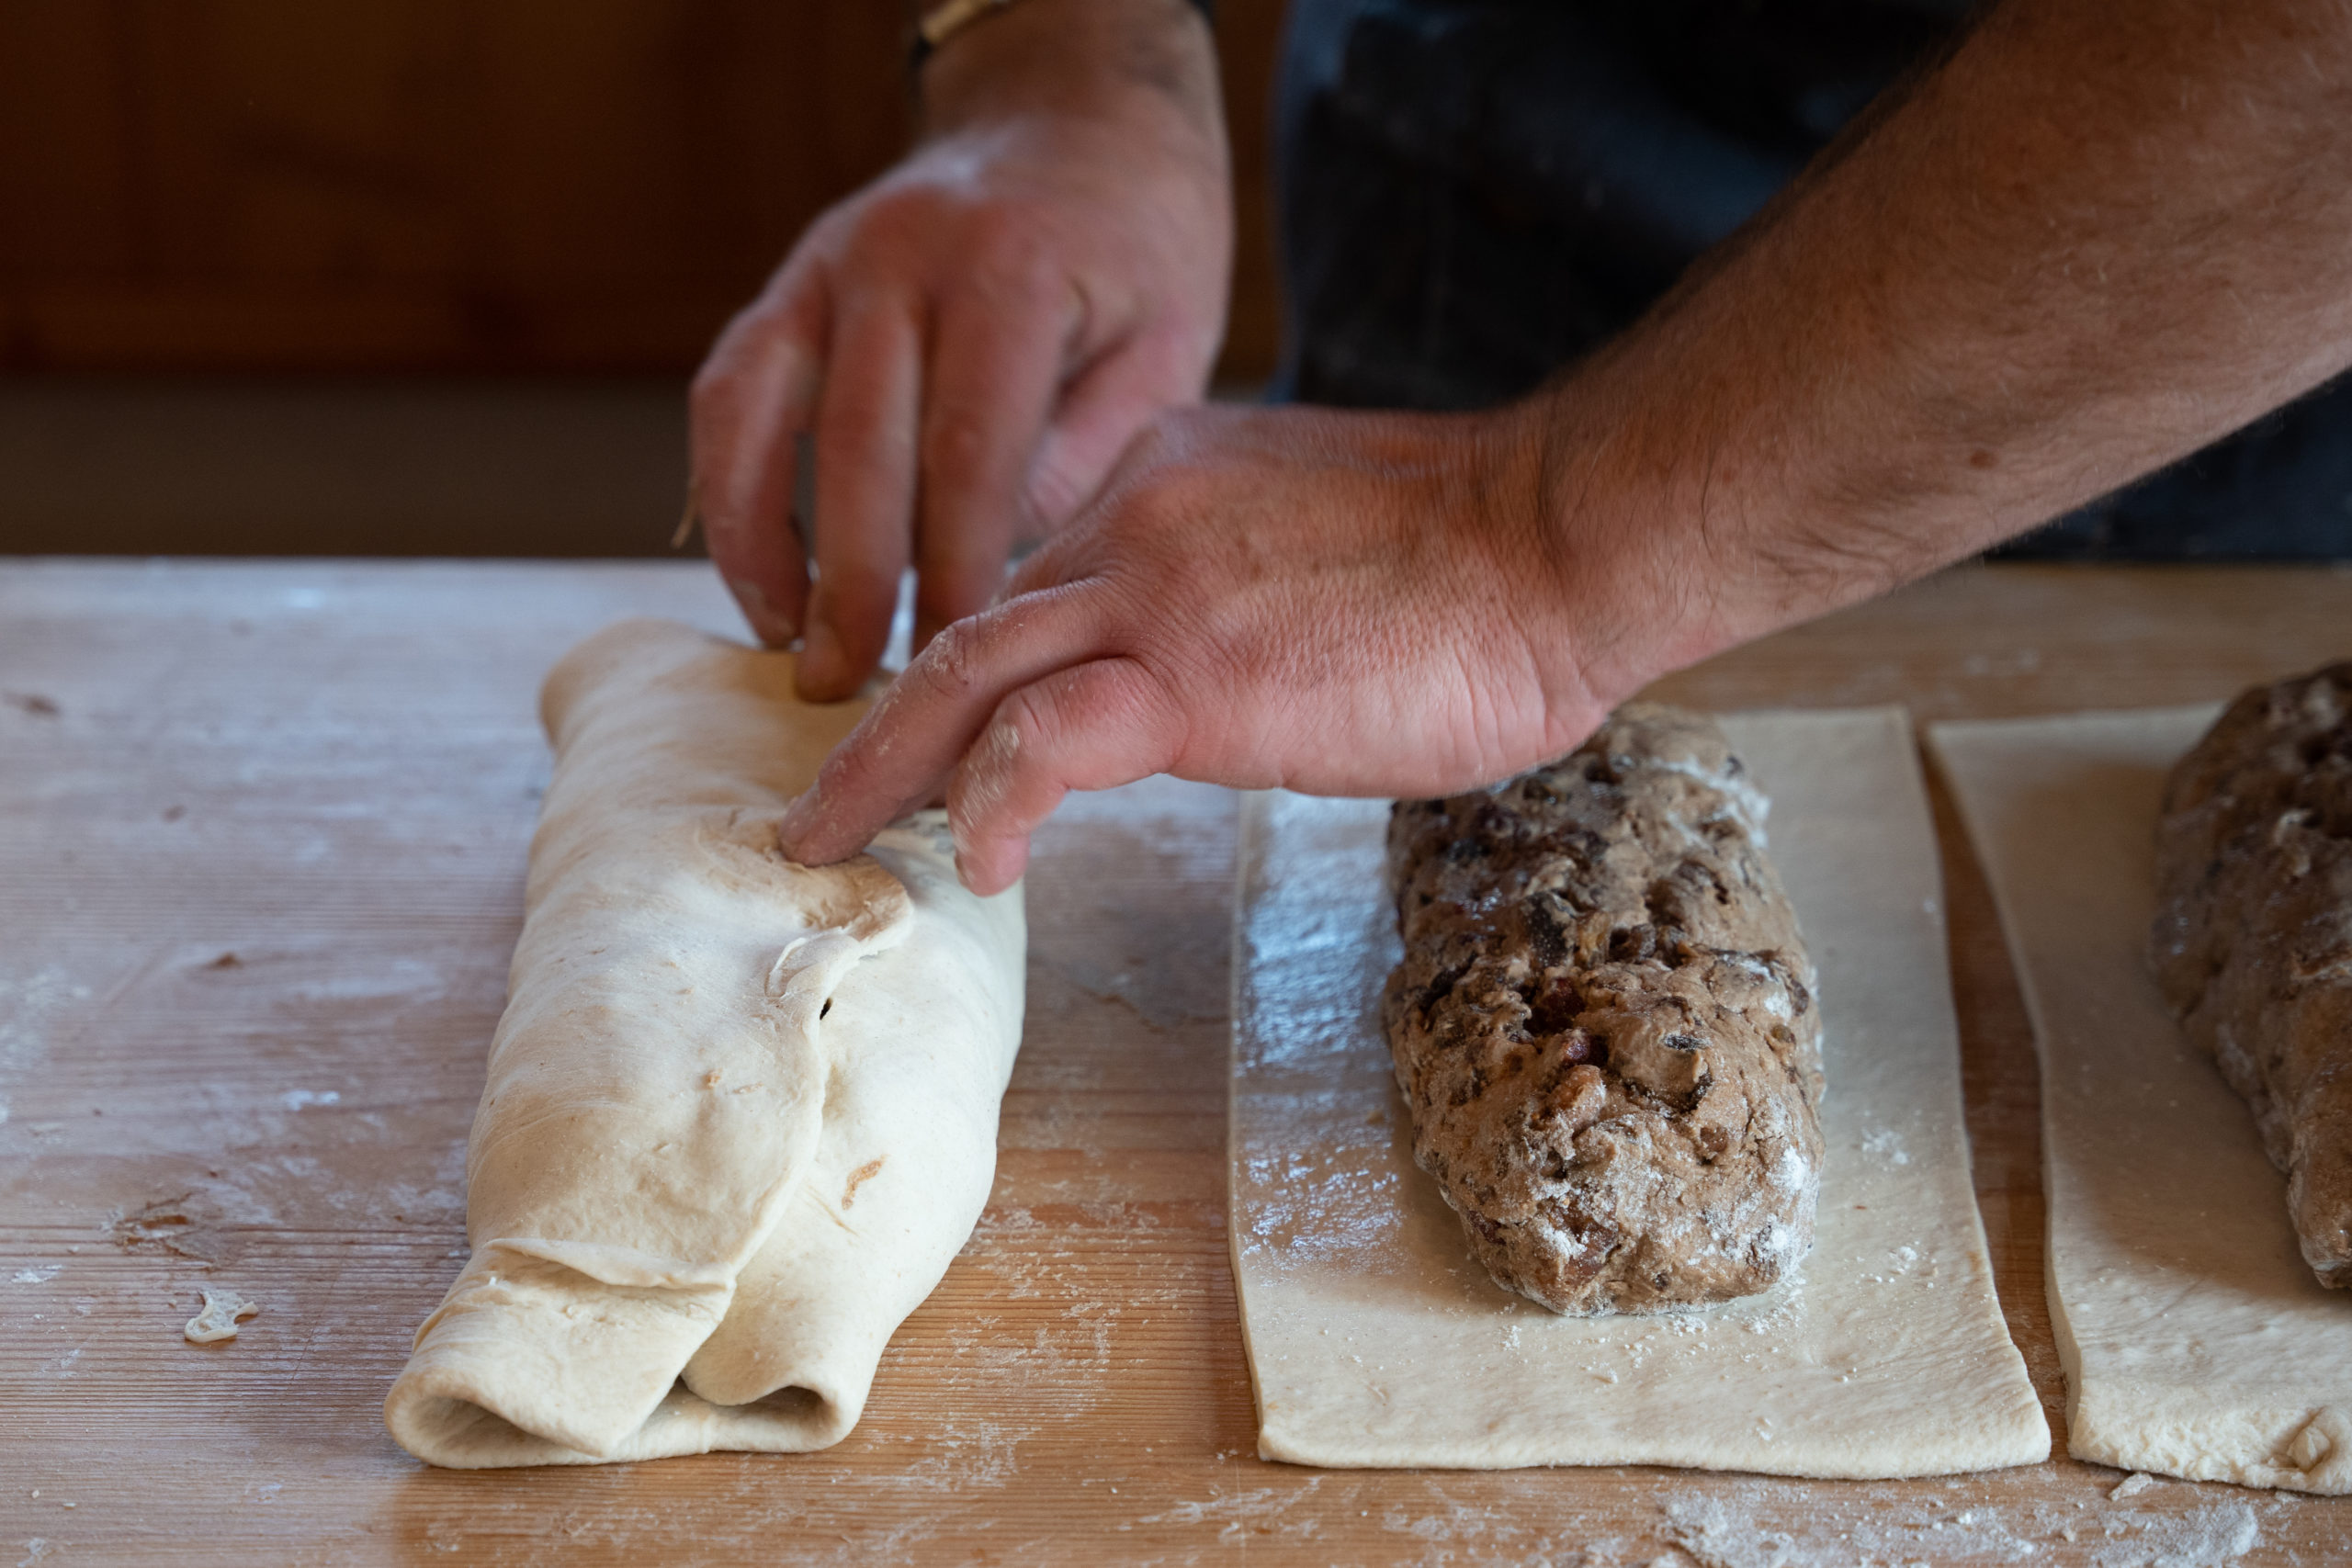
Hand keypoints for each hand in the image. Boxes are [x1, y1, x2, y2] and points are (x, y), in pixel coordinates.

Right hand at [689, 0, 1231, 700]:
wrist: (1072, 119)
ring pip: (760, 417)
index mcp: (1011, 272)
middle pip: (857, 447)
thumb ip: (1090, 449)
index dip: (954, 570)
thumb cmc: (1134, 252)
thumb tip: (1006, 578)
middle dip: (852, 583)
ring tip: (785, 645)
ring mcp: (827, 263)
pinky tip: (756, 577)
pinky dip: (727, 489)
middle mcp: (901, 257)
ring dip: (762, 544)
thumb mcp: (1167, 341)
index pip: (967, 450)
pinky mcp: (787, 284)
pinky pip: (728, 393)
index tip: (954, 661)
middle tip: (850, 687)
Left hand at [774, 403, 1672, 892]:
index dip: (966, 678)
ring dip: (881, 768)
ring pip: (963, 673)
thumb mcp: (1315, 551)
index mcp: (1160, 482)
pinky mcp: (1187, 670)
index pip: (1029, 586)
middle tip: (818, 806)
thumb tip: (1212, 672)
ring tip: (831, 844)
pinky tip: (982, 866)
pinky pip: (1040, 739)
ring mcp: (1150, 587)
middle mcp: (1130, 516)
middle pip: (964, 626)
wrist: (1557, 540)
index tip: (932, 750)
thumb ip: (1230, 591)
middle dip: (874, 724)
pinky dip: (989, 802)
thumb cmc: (1478, 570)